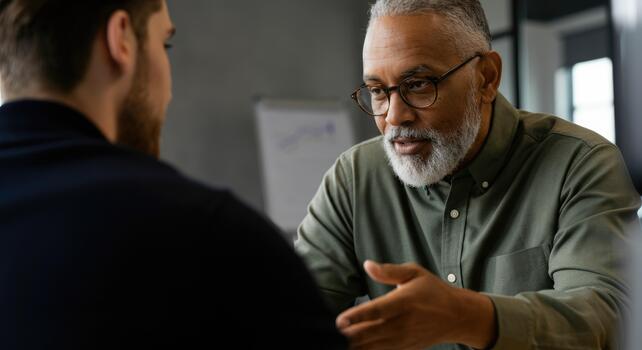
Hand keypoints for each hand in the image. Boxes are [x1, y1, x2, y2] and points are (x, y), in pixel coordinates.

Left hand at [336, 260, 495, 349]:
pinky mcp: (404, 349)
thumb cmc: (433, 291)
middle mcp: (403, 323)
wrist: (458, 317)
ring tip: (334, 344)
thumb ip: (389, 271)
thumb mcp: (414, 273)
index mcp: (404, 302)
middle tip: (329, 335)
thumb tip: (367, 264)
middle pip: (371, 333)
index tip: (339, 321)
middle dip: (350, 336)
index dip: (358, 317)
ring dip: (356, 346)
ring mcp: (404, 339)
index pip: (377, 311)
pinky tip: (353, 349)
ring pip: (374, 347)